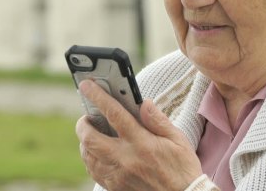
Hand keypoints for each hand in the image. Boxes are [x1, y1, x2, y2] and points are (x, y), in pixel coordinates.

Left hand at [75, 80, 202, 190]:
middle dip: (83, 124)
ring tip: (91, 133)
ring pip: (88, 156)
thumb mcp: (178, 140)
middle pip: (90, 139)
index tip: (87, 86)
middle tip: (87, 117)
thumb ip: (158, 120)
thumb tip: (144, 103)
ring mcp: (118, 176)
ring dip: (85, 142)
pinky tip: (97, 153)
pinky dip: (90, 159)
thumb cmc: (182, 170)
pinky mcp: (115, 188)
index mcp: (142, 144)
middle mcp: (126, 159)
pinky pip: (94, 172)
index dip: (98, 97)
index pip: (115, 114)